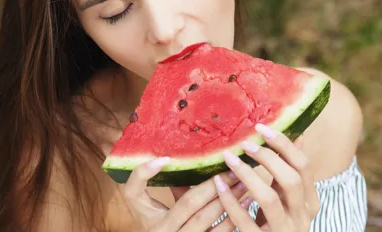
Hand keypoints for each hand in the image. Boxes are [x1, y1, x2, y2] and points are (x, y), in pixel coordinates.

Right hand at [122, 157, 249, 231]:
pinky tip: (247, 202)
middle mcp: (161, 231)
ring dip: (228, 198)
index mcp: (147, 216)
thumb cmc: (166, 228)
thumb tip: (193, 157)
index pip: (135, 191)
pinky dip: (234, 217)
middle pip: (188, 202)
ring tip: (244, 182)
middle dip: (212, 183)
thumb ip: (175, 189)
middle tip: (231, 167)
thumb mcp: (162, 210)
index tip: (164, 158)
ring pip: (207, 218)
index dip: (145, 173)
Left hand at [213, 124, 320, 230]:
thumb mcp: (289, 197)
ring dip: (247, 174)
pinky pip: (244, 220)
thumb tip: (297, 134)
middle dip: (267, 157)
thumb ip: (291, 170)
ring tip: (229, 158)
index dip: (284, 144)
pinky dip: (230, 201)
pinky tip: (218, 184)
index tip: (262, 128)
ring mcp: (284, 231)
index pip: (304, 166)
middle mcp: (301, 217)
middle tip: (245, 143)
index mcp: (310, 201)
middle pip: (291, 180)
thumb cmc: (278, 222)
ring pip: (269, 199)